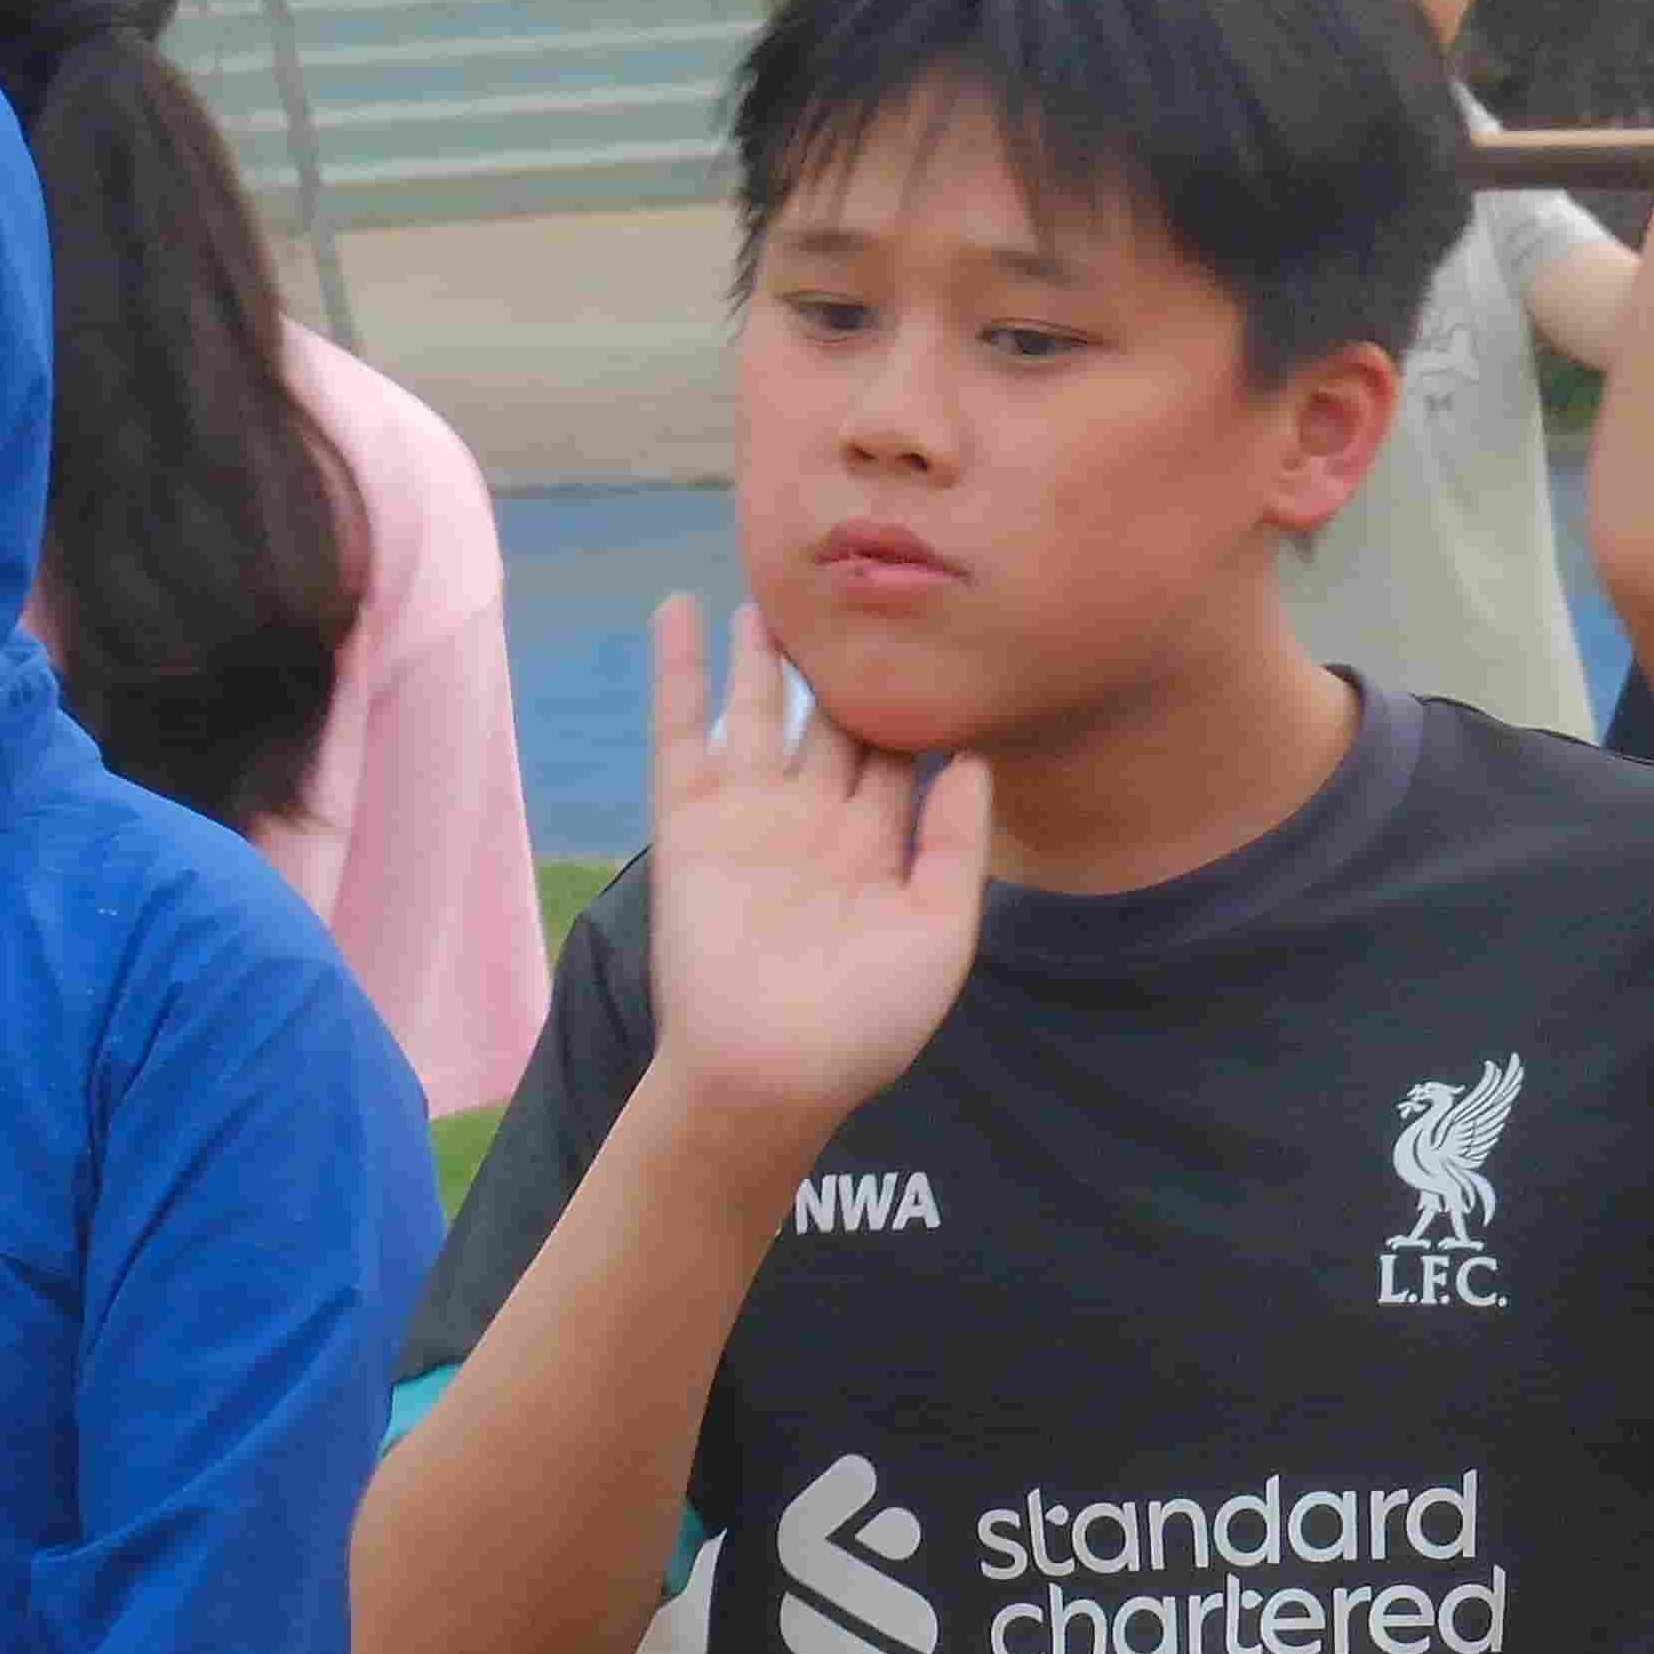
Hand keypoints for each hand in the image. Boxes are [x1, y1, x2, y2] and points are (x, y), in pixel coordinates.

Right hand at [644, 601, 985, 1151]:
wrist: (770, 1067)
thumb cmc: (866, 1020)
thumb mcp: (939, 931)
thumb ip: (955, 843)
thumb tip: (977, 758)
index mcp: (880, 847)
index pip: (903, 754)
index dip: (918, 698)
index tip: (941, 632)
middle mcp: (816, 820)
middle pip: (833, 720)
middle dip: (844, 663)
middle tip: (857, 588)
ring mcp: (751, 815)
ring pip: (761, 710)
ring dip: (765, 651)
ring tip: (775, 587)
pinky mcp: (691, 819)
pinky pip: (682, 728)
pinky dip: (678, 668)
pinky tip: (677, 608)